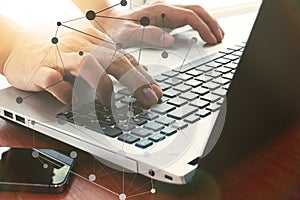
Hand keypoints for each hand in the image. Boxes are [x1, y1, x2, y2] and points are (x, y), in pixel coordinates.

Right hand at [3, 26, 161, 105]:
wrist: (18, 47)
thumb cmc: (59, 54)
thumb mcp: (89, 53)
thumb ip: (114, 61)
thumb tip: (142, 71)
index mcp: (95, 43)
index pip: (125, 59)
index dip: (143, 76)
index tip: (157, 92)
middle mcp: (82, 48)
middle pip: (114, 61)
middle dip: (135, 80)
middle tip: (149, 98)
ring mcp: (62, 58)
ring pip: (88, 66)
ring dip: (102, 85)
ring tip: (110, 102)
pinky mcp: (43, 71)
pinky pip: (57, 83)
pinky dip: (67, 95)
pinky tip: (72, 103)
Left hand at [96, 1, 223, 46]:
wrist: (108, 23)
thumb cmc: (116, 28)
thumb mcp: (127, 34)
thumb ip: (148, 35)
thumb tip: (169, 40)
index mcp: (160, 10)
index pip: (190, 16)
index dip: (203, 28)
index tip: (211, 40)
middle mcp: (165, 9)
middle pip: (197, 10)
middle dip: (211, 23)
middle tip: (220, 38)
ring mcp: (166, 13)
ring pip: (194, 13)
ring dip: (208, 23)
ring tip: (217, 35)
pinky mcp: (165, 18)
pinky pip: (188, 18)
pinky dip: (199, 25)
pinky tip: (203, 33)